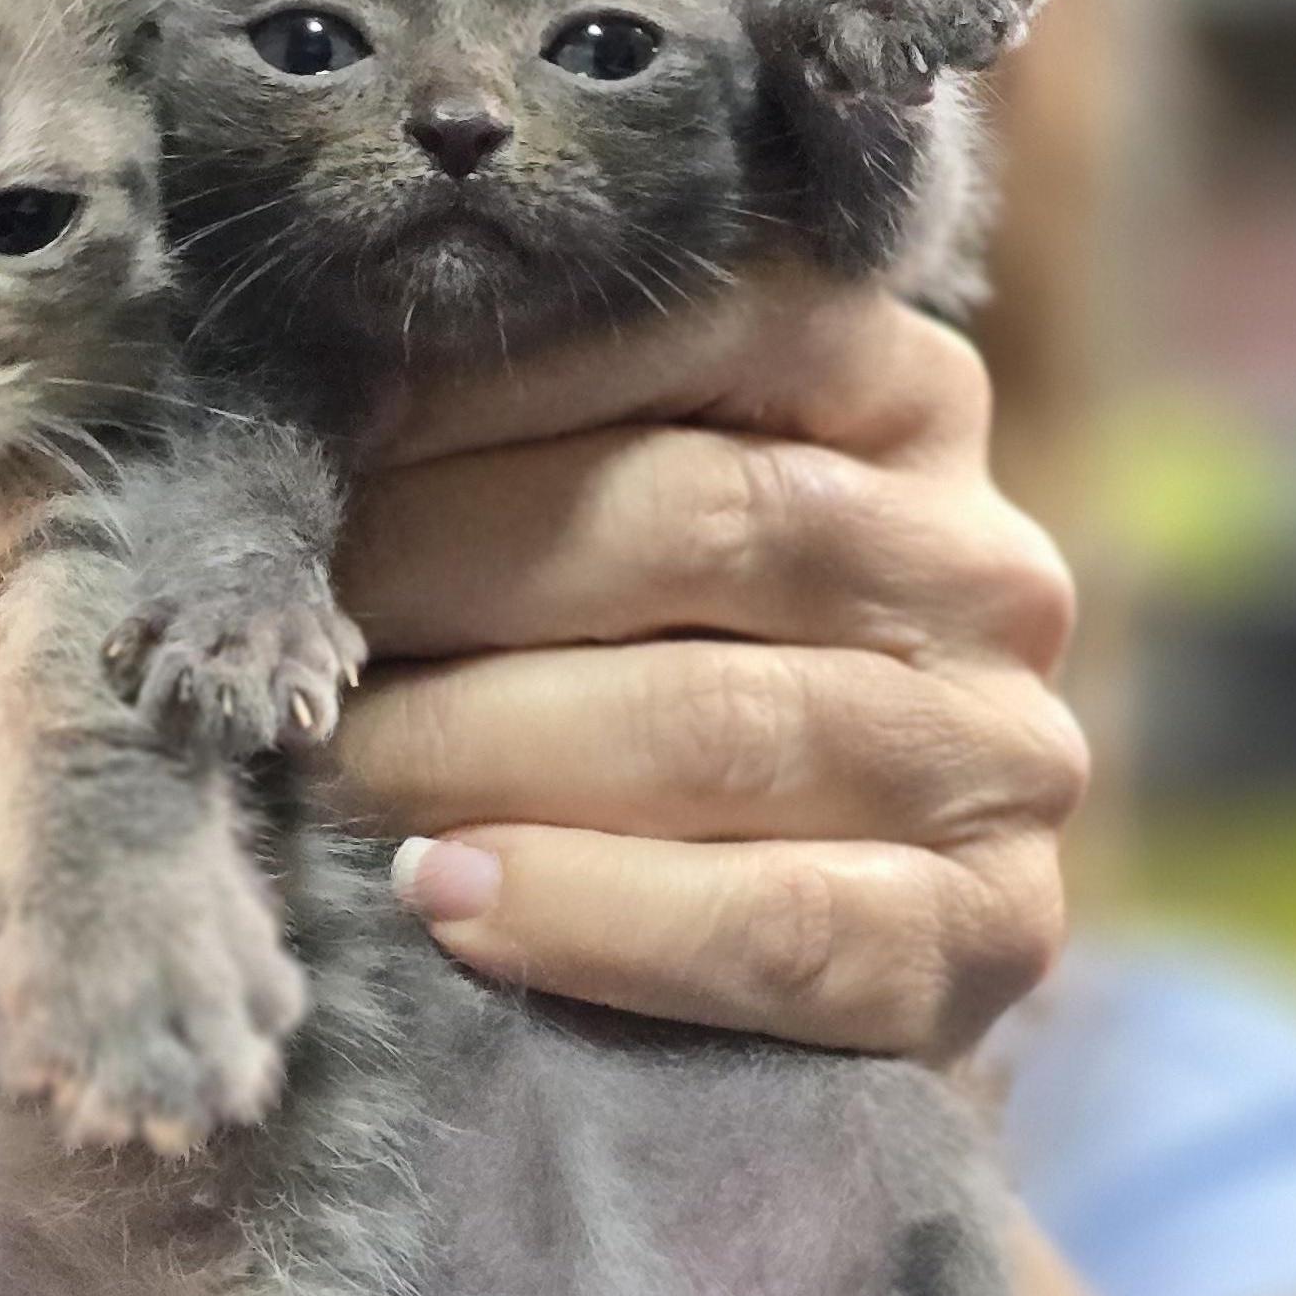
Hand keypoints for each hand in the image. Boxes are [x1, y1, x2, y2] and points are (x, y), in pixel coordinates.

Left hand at [330, 266, 1085, 1061]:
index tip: (324, 441)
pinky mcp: (992, 936)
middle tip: (290, 630)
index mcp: (902, 396)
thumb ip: (529, 455)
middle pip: (698, 523)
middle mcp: (980, 559)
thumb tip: (311, 422)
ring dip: (483, 746)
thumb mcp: (605, 533)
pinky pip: (781, 922)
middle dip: (450, 573)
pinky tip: (451, 900)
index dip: (490, 382)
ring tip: (331, 767)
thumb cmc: (636, 691)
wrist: (779, 964)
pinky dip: (593, 914)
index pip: (703, 332)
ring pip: (722, 723)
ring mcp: (1004, 753)